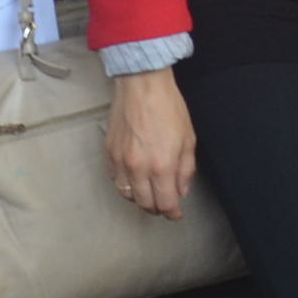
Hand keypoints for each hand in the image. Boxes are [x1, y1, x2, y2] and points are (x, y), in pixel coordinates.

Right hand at [105, 70, 195, 218]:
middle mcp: (138, 168)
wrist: (142, 84)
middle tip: (164, 204)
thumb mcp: (188, 139)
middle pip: (144, 203)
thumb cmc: (168, 108)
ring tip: (149, 193)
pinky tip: (134, 179)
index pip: (165, 203)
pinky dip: (125, 185)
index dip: (172, 213)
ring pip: (127, 194)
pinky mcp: (109, 152)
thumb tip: (181, 190)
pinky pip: (115, 179)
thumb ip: (185, 170)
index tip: (176, 213)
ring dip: (139, 198)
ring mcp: (120, 161)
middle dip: (156, 208)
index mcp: (161, 166)